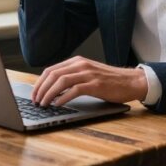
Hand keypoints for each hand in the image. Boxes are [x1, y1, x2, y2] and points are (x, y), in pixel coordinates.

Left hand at [31, 56, 146, 106]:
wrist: (131, 81)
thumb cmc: (109, 81)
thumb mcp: (88, 74)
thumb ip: (73, 77)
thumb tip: (53, 89)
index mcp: (77, 61)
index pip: (51, 70)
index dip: (40, 83)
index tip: (34, 94)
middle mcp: (81, 64)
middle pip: (53, 74)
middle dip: (41, 89)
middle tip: (35, 101)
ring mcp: (88, 74)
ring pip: (61, 81)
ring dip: (49, 94)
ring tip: (44, 104)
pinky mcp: (95, 84)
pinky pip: (74, 90)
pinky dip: (63, 97)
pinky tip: (58, 104)